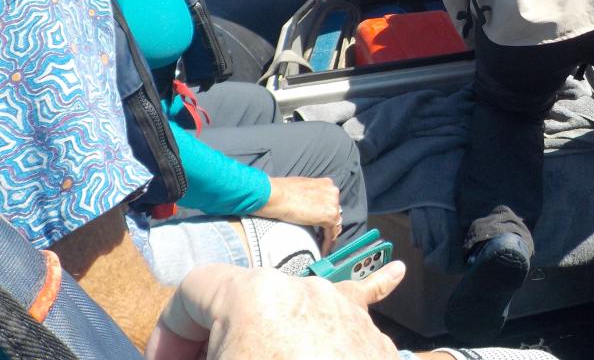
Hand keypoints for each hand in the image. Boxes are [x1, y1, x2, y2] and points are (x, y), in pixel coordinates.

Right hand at [145, 260, 405, 359]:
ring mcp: (344, 313)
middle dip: (216, 339)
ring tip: (262, 350)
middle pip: (241, 302)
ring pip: (296, 306)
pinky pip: (360, 309)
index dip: (167, 332)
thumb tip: (198, 353)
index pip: (191, 290)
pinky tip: (397, 270)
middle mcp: (303, 289)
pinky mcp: (373, 342)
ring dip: (267, 336)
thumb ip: (190, 357)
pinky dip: (366, 295)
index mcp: (253, 295)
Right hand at [255, 177, 341, 253]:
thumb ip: (309, 196)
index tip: (321, 224)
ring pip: (335, 225)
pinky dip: (327, 244)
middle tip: (321, 237)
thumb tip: (308, 206)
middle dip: (329, 225)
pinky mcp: (329, 216)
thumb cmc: (279, 192)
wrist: (273, 195)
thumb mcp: (300, 188)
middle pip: (335, 213)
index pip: (330, 203)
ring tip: (321, 245)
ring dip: (328, 236)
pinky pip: (331, 235)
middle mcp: (332, 192)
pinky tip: (321, 251)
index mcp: (325, 184)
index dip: (326, 214)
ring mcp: (333, 204)